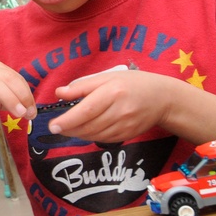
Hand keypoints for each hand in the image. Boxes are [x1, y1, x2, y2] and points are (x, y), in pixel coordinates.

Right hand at [0, 62, 36, 119]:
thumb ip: (12, 101)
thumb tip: (29, 111)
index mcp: (1, 71)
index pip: (20, 81)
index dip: (29, 97)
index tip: (33, 112)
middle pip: (12, 80)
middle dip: (23, 98)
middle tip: (28, 114)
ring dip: (10, 97)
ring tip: (18, 112)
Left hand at [49, 70, 176, 142]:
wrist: (162, 99)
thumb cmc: (132, 83)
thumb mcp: (107, 76)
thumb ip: (82, 86)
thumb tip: (59, 93)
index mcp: (113, 92)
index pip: (86, 110)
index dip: (68, 120)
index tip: (53, 125)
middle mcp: (120, 111)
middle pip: (88, 126)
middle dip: (69, 129)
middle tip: (56, 127)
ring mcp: (125, 126)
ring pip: (94, 135)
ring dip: (77, 134)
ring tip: (67, 128)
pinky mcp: (127, 136)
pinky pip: (103, 139)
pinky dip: (90, 136)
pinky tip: (84, 130)